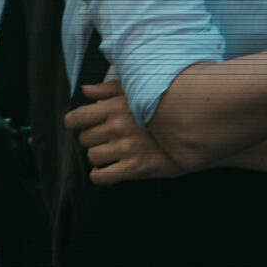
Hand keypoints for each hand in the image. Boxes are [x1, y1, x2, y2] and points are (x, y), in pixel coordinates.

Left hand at [62, 79, 188, 184]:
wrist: (194, 131)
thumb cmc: (164, 109)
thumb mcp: (137, 92)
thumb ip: (110, 89)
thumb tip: (86, 89)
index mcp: (116, 107)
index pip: (80, 116)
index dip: (72, 122)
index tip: (74, 124)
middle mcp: (118, 127)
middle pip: (85, 138)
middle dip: (90, 139)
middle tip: (101, 139)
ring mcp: (126, 148)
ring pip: (93, 156)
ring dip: (97, 156)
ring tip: (108, 153)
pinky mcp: (135, 167)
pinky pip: (103, 176)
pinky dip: (99, 175)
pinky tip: (105, 171)